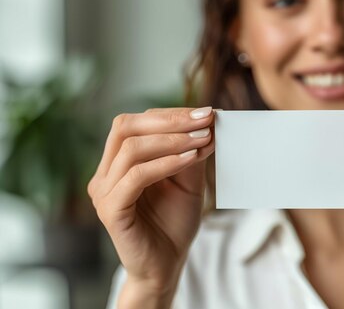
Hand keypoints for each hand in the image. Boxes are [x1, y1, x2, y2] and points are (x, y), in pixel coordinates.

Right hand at [88, 107, 214, 293]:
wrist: (166, 265)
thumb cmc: (174, 222)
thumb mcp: (187, 180)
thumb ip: (190, 152)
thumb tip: (207, 121)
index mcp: (118, 162)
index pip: (137, 123)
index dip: (171, 114)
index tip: (206, 112)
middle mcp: (105, 173)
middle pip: (126, 127)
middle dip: (170, 120)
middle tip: (205, 118)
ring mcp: (103, 191)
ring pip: (131, 149)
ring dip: (173, 139)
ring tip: (203, 138)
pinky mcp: (111, 210)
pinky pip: (136, 176)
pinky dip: (166, 163)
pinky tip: (191, 158)